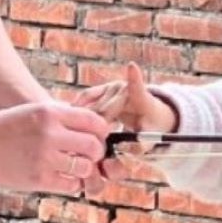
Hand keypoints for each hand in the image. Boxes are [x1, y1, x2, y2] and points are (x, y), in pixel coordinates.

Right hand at [0, 101, 110, 194]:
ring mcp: (44, 157)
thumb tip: (92, 124)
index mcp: (50, 112)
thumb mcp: (33, 111)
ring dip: (84, 169)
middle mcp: (49, 133)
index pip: (93, 121)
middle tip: (90, 155)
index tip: (97, 136)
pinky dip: (72, 183)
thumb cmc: (6, 127)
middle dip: (97, 152)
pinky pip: (71, 185)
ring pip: (85, 167)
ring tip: (76, 167)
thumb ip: (61, 116)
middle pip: (94, 145)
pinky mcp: (38, 179)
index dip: (101, 131)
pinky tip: (64, 178)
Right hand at [71, 64, 174, 189]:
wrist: (150, 113)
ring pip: (92, 108)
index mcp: (140, 98)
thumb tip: (118, 156)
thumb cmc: (150, 126)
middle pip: (104, 110)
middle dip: (97, 128)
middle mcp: (124, 88)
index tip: (132, 66)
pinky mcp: (100, 89)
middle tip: (92, 147)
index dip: (134, 77)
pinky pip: (85, 99)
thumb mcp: (149, 139)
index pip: (137, 86)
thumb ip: (136, 148)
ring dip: (87, 123)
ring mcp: (111, 87)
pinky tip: (71, 122)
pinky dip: (78, 110)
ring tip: (85, 139)